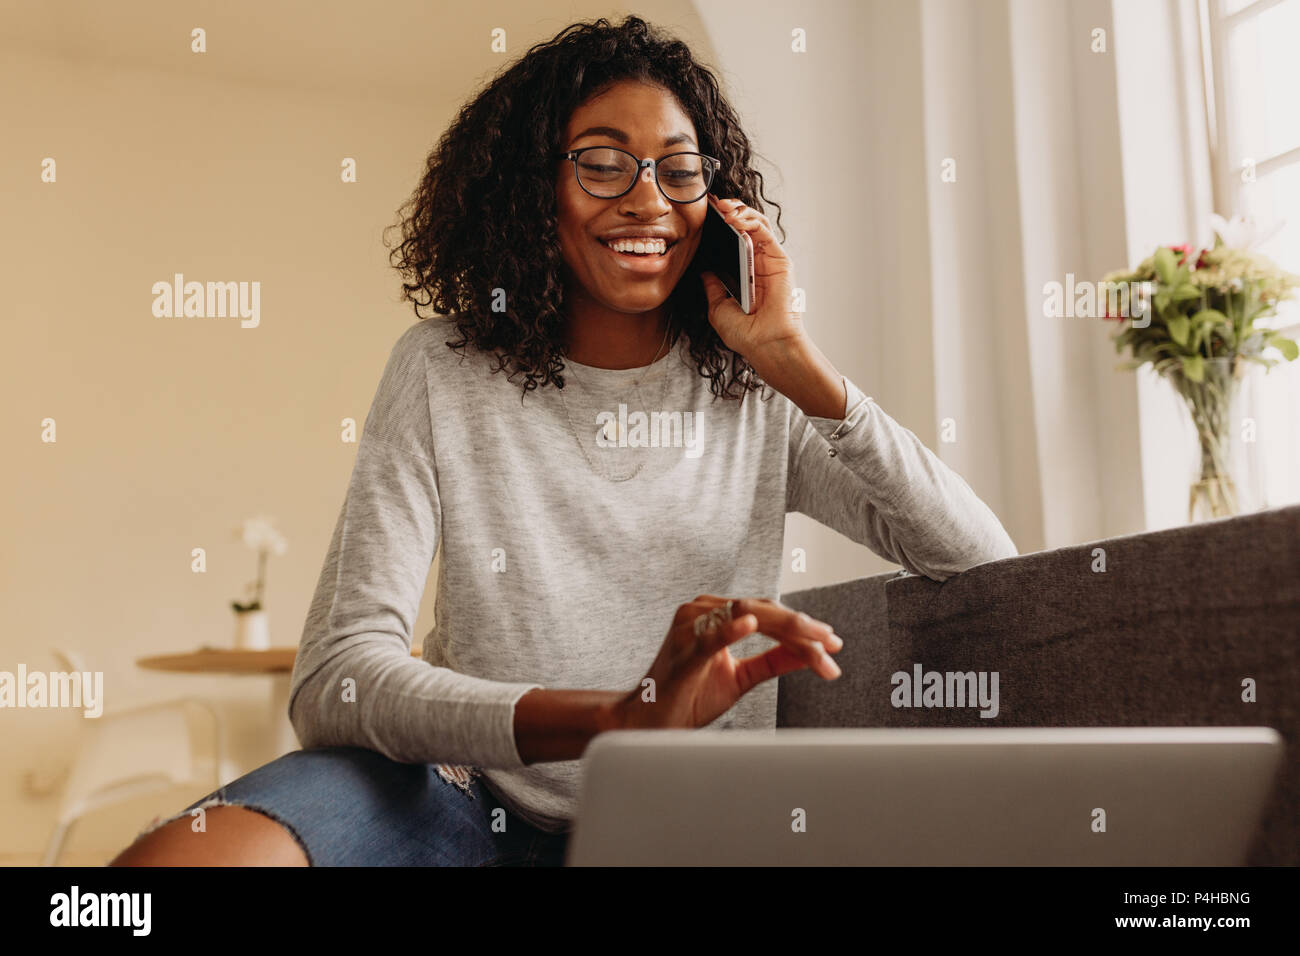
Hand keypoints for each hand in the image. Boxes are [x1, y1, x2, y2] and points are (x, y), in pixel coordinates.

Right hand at [615, 595, 842, 730]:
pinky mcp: (682, 647)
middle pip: (763, 611)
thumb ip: (771, 661)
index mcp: (716, 615)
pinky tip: (751, 624)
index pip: (768, 615)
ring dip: (784, 628)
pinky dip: (731, 629)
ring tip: (813, 638)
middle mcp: (703, 610)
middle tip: (831, 644)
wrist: (648, 721)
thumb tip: (806, 653)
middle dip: (802, 629)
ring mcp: (690, 625)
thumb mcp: (740, 677)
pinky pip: (709, 634)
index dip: (803, 629)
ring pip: (746, 615)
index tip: (832, 645)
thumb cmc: (687, 696)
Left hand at [699, 195, 806, 364]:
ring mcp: (768, 260)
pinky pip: (765, 232)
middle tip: (712, 205)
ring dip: (739, 211)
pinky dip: (750, 220)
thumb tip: (705, 271)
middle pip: (744, 227)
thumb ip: (712, 287)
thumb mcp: (717, 308)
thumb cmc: (745, 333)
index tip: (703, 214)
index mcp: (742, 274)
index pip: (732, 241)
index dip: (719, 225)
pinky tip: (735, 218)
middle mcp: (756, 264)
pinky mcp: (780, 260)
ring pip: (756, 224)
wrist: (764, 344)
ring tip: (723, 208)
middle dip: (728, 211)